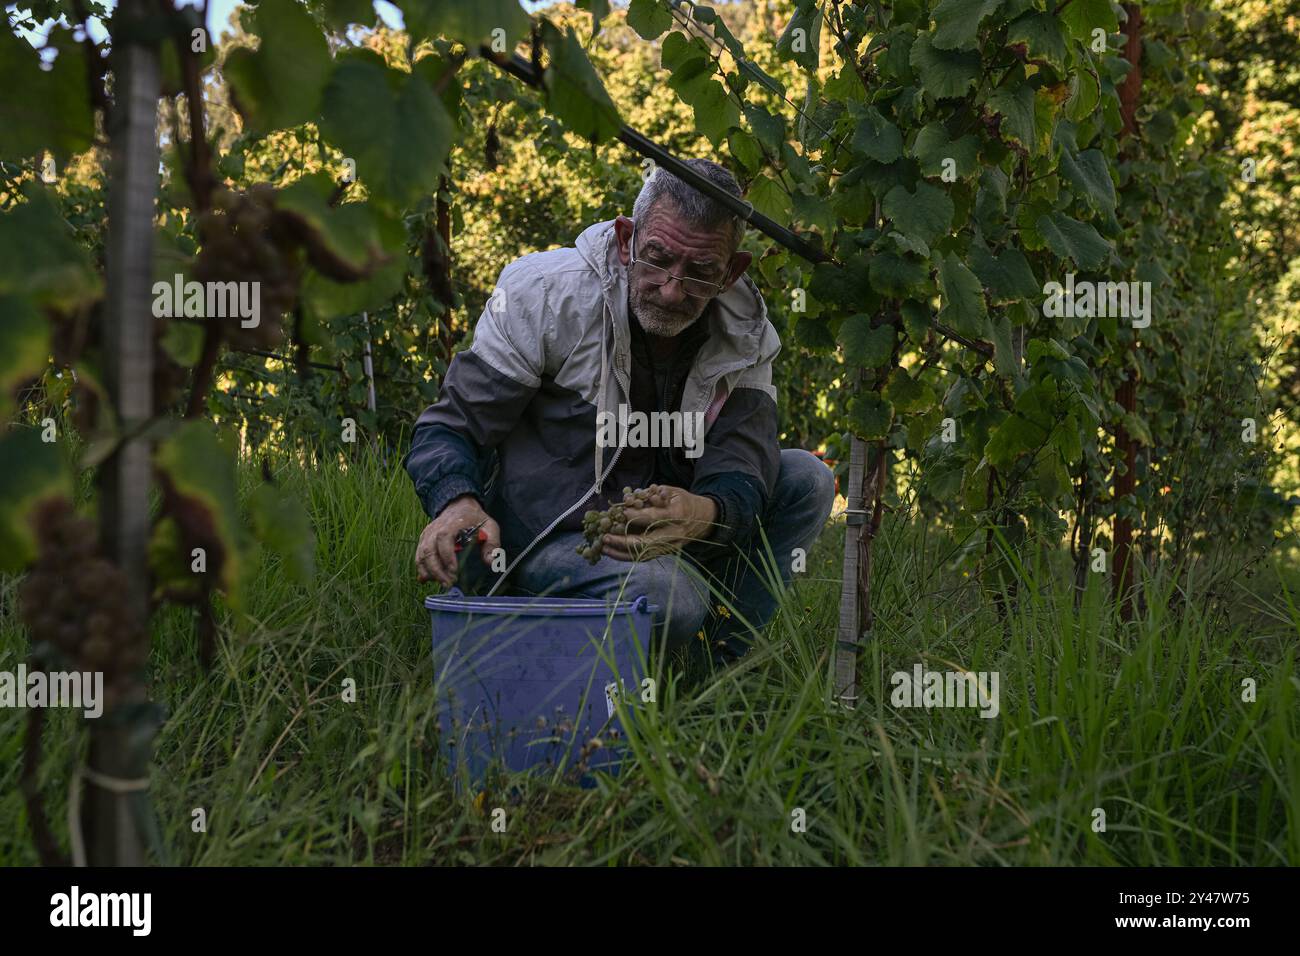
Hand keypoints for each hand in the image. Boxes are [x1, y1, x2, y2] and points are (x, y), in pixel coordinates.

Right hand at [415, 495, 501, 586]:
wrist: (459, 505)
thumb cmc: (475, 518)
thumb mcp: (490, 527)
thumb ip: (492, 544)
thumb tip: (491, 562)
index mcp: (452, 524)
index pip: (444, 538)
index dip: (447, 556)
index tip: (454, 571)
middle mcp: (435, 528)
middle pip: (429, 550)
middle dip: (437, 570)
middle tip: (448, 584)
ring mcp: (427, 534)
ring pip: (421, 554)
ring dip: (429, 571)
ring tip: (441, 583)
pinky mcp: (423, 540)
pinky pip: (418, 555)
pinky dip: (421, 568)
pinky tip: (426, 580)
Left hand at [600, 485, 717, 561]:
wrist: (704, 519)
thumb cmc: (684, 501)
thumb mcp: (673, 492)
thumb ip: (653, 495)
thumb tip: (630, 500)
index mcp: (678, 515)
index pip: (654, 518)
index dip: (637, 516)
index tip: (622, 512)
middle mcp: (674, 534)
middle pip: (647, 542)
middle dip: (624, 542)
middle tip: (605, 537)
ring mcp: (670, 546)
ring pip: (643, 554)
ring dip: (622, 553)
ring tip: (604, 548)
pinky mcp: (666, 553)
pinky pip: (645, 557)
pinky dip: (628, 556)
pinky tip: (613, 552)